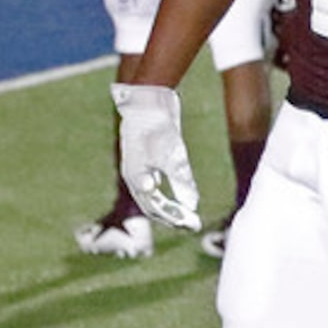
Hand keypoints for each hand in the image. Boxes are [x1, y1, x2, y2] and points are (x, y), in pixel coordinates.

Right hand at [112, 83, 200, 229]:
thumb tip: (191, 205)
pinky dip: (164, 194)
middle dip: (173, 217)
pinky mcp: (144, 159)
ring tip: (186, 216)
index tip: (192, 226)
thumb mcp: (174, 155)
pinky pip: (153, 184)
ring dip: (169, 208)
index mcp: (137, 177)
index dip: (174, 219)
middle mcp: (134, 175)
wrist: (146, 101)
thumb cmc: (157, 128)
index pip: (155, 208)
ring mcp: (138, 167)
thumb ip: (181, 180)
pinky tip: (176, 198)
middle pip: (152, 205)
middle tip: (193, 225)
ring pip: (152, 196)